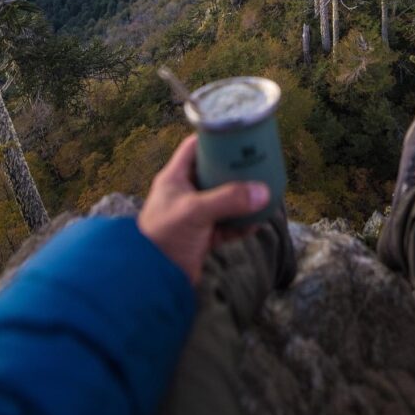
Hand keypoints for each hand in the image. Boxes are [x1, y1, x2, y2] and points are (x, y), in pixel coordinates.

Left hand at [137, 135, 269, 284]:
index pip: (194, 148)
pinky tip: (257, 222)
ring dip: (242, 198)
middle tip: (257, 161)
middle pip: (214, 173)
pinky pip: (228, 225)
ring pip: (224, 200)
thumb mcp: (195, 211)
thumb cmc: (163, 238)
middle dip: (235, 169)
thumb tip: (263, 192)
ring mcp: (195, 216)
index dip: (213, 138)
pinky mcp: (203, 237)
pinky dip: (242, 224)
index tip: (236, 134)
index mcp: (175, 179)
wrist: (152, 280)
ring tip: (263, 190)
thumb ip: (229, 200)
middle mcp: (184, 194)